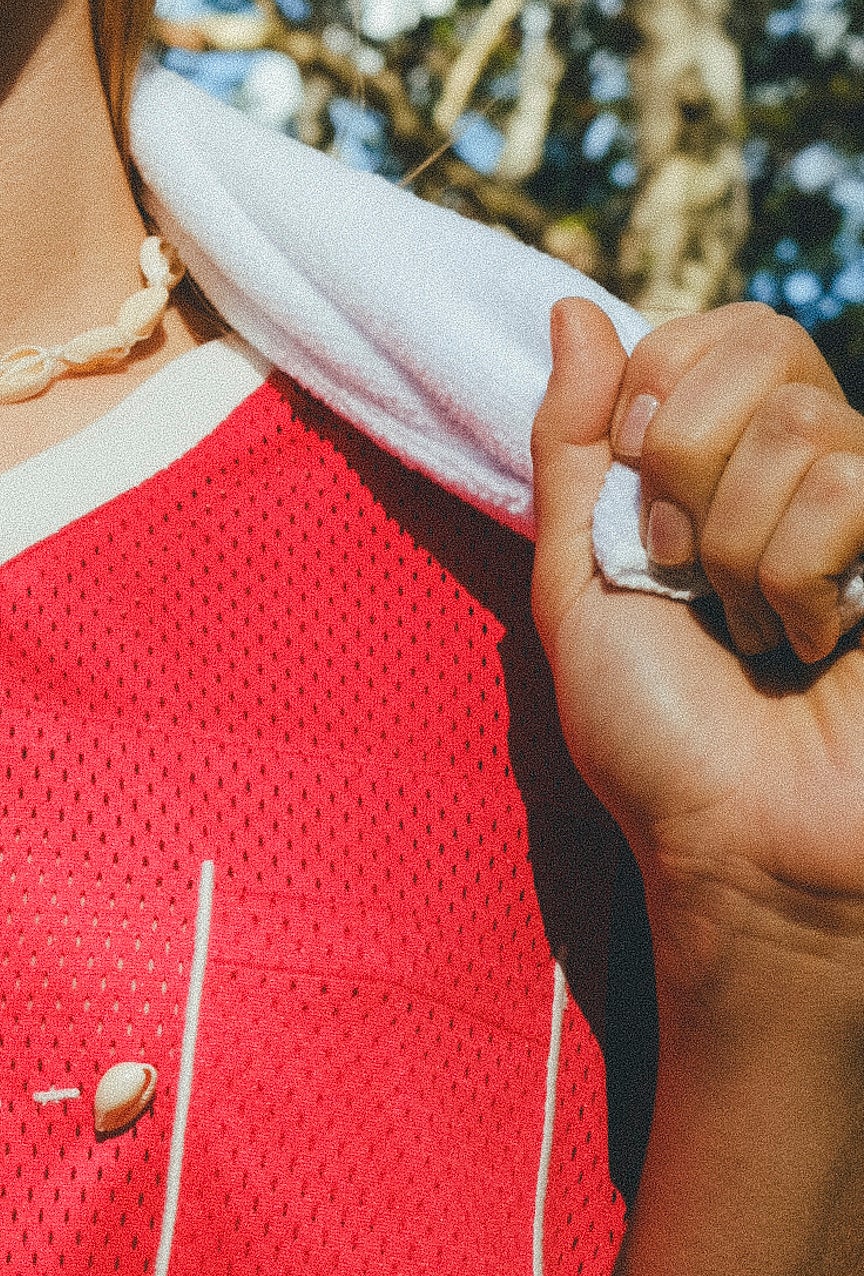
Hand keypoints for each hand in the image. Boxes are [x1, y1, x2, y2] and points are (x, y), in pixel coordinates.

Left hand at [531, 300, 863, 1008]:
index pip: (698, 333)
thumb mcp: (573, 587)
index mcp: (707, 469)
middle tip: (687, 578)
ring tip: (752, 633)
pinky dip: (801, 578)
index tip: (637, 516)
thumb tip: (572, 306)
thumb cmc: (652, 737)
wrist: (737, 838)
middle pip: (757, 351)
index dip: (653, 407)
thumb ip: (571, 448)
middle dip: (690, 476)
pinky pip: (852, 485)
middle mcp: (795, 467)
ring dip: (743, 554)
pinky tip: (810, 640)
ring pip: (806, 426)